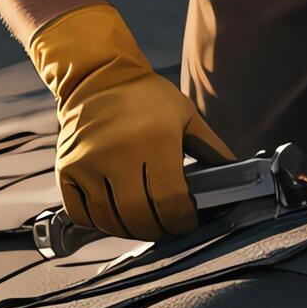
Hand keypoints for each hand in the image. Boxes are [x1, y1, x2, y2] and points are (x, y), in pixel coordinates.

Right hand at [28, 4, 233, 239]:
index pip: (170, 201)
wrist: (97, 76)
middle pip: (140, 217)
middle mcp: (118, 154)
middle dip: (158, 230)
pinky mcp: (67, 169)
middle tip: (166, 227)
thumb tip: (239, 178)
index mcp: (155, 141)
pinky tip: (115, 214)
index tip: (186, 223)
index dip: (182, 222)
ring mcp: (88, 163)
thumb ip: (213, 149)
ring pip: (110, 220)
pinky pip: (82, 214)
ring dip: (130, 230)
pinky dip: (99, 223)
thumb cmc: (147, 97)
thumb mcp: (186, 115)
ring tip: (143, 222)